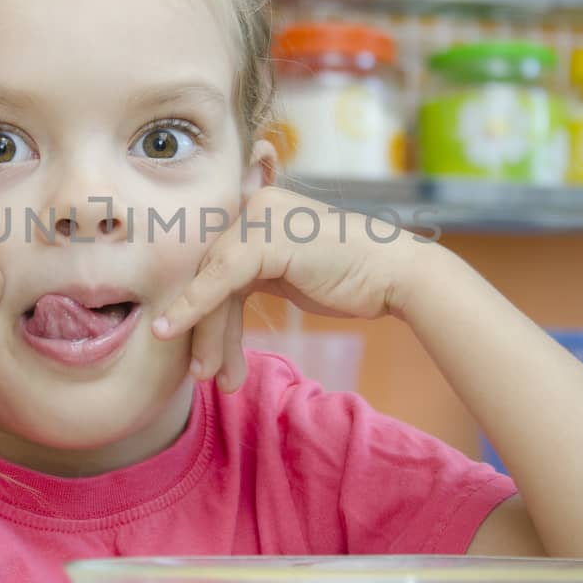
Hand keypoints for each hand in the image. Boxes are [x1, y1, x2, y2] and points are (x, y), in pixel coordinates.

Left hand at [152, 186, 425, 392]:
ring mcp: (257, 217)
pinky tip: (187, 345)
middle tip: (203, 374)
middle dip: (205, 330)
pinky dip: (196, 312)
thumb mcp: (287, 272)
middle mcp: (251, 205)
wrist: (395, 275)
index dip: (200, 310)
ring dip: (208, 336)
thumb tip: (210, 306)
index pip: (214, 263)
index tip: (200, 354)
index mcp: (255, 207)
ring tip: (211, 377)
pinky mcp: (263, 237)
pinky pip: (219, 280)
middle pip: (208, 274)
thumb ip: (249, 273)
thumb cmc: (348, 278)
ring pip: (212, 284)